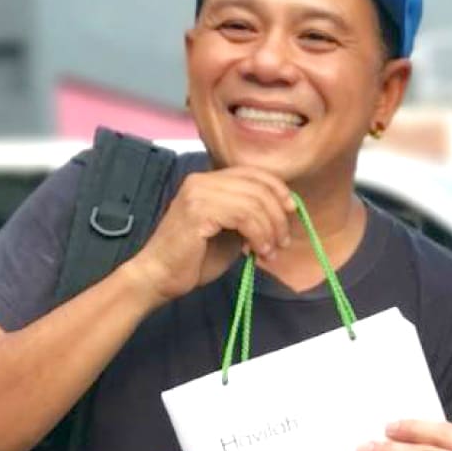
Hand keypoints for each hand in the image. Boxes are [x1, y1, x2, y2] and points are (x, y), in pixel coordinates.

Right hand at [122, 167, 294, 306]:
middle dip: (278, 215)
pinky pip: (243, 217)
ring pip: (254, 202)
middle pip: (258, 187)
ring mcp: (198, 194)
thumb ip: (249, 217)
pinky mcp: (198, 212)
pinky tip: (258, 252)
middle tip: (282, 242)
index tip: (292, 211)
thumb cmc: (193, 259)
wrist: (159, 277)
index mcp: (208, 181)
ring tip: (270, 252)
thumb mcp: (229, 232)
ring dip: (270, 229)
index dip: (278, 189)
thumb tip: (283, 212)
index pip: (253, 173)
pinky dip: (258, 235)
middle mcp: (202, 181)